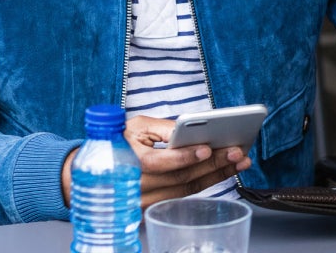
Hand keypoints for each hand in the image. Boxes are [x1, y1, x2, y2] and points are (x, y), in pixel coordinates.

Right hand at [60, 115, 250, 208]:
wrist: (96, 171)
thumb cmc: (118, 143)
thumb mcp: (135, 126)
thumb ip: (161, 128)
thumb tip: (189, 128)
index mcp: (131, 163)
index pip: (162, 163)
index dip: (185, 156)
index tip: (207, 148)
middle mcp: (139, 187)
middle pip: (181, 178)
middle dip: (213, 165)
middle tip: (237, 152)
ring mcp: (147, 201)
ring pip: (187, 189)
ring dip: (216, 176)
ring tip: (239, 161)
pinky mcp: (154, 208)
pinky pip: (184, 195)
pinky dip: (205, 182)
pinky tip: (223, 171)